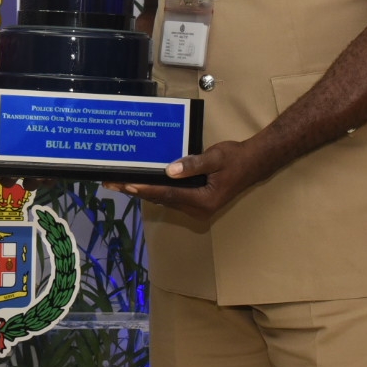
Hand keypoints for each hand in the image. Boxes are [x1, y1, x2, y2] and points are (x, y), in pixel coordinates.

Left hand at [107, 139, 264, 221]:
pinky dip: (156, 190)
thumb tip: (169, 170)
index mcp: (204, 200)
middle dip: (138, 191)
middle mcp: (198, 209)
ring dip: (144, 191)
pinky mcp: (196, 202)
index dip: (147, 190)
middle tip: (112, 183)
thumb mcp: (215, 157)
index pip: (169, 195)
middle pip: (162, 200)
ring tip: (120, 183)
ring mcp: (197, 208)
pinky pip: (172, 197)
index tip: (128, 185)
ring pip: (165, 200)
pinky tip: (141, 182)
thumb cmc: (235, 158)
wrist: (253, 163)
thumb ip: (193, 164)